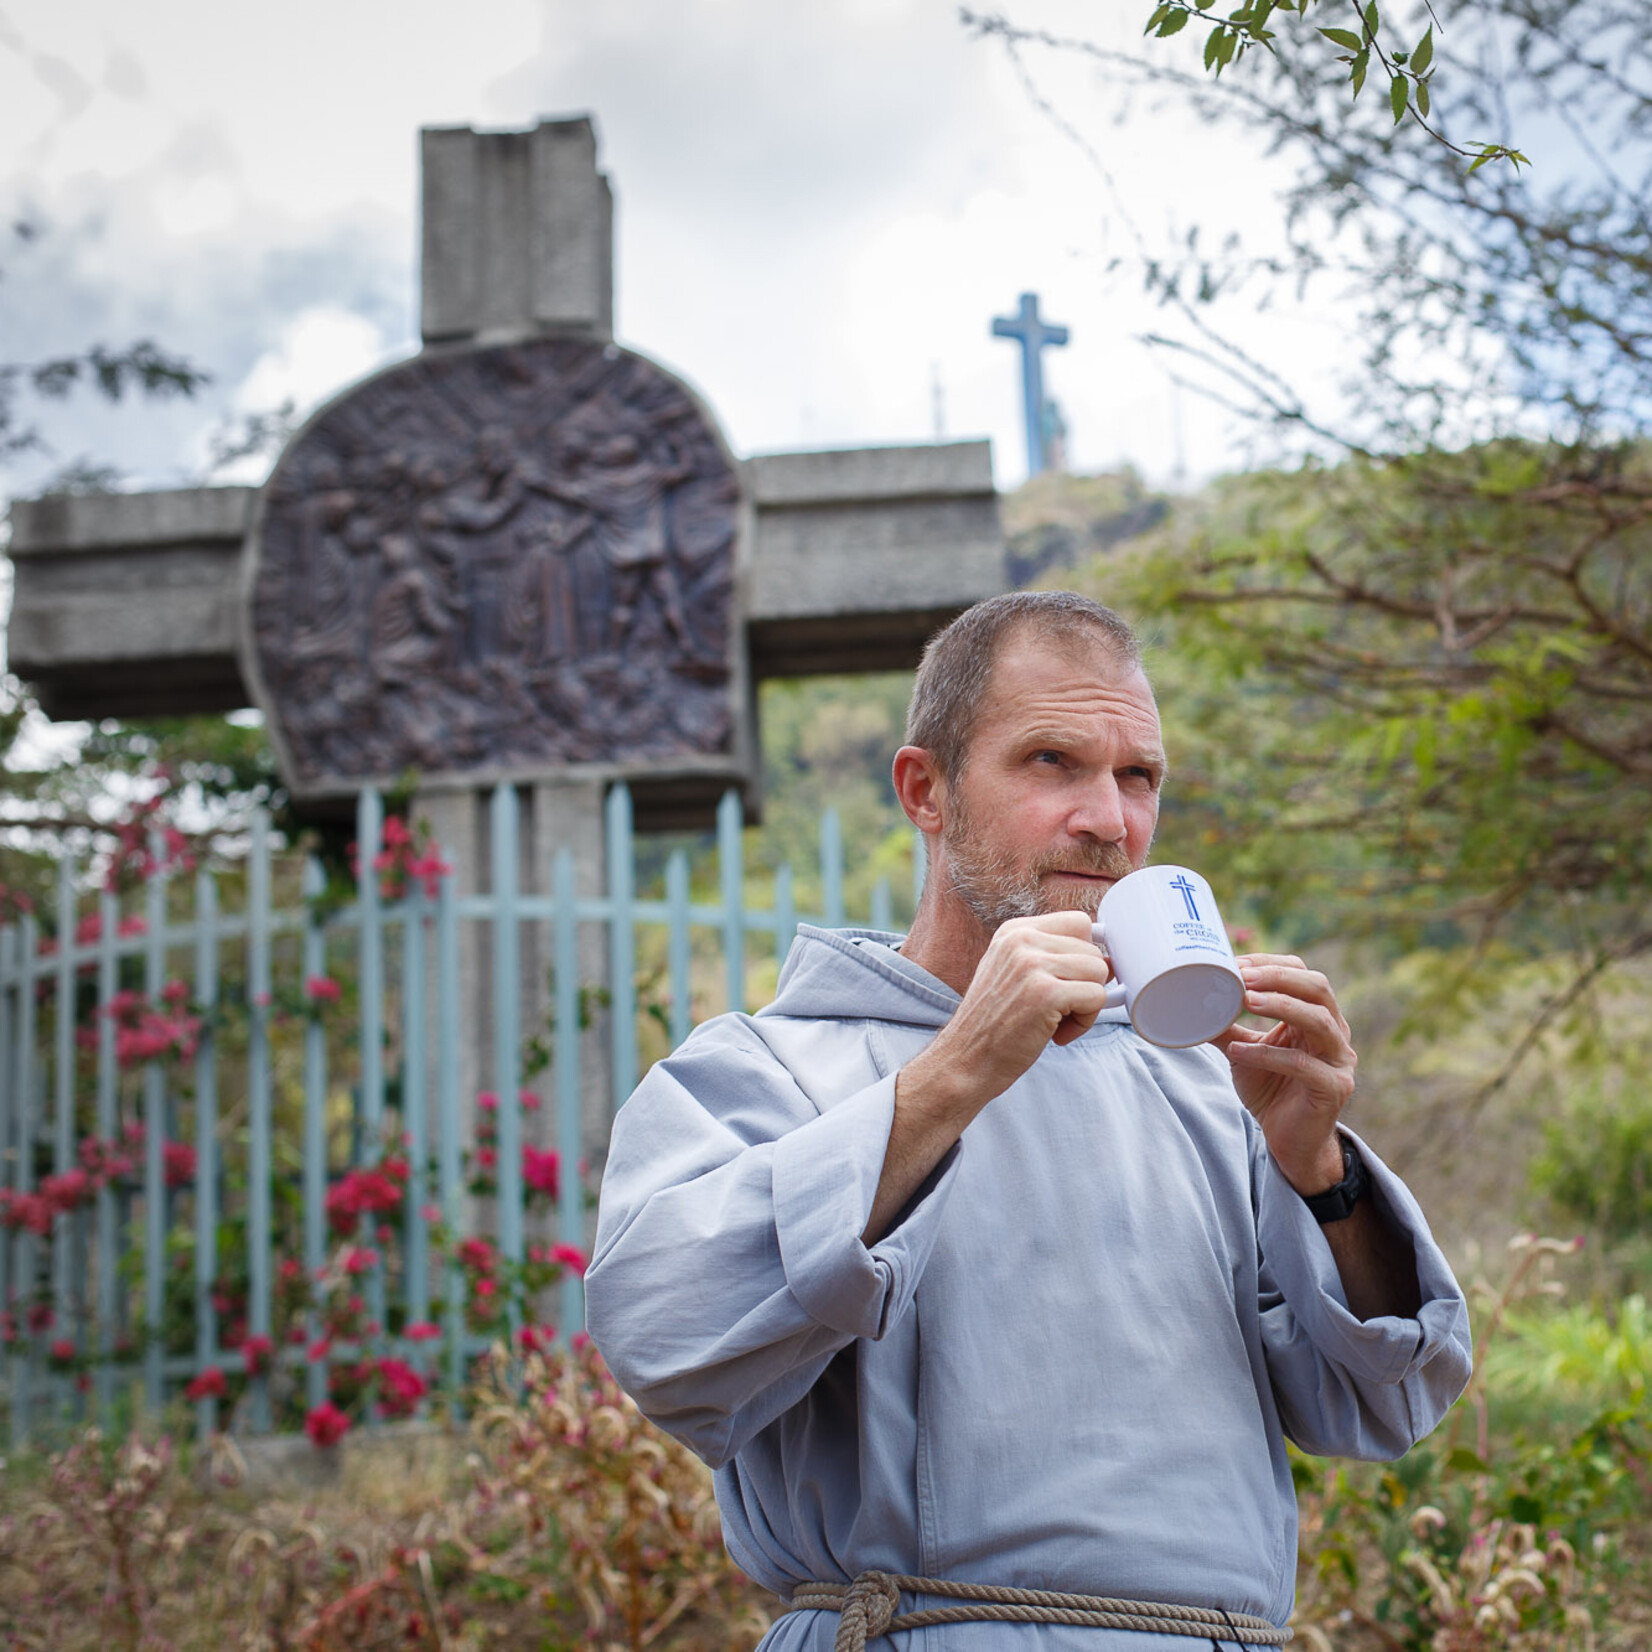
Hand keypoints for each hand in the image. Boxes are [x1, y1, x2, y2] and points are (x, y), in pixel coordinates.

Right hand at [902, 911, 1113, 1125]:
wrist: (965, 1060)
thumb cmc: (993, 1024)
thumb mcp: (1013, 973)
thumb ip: (1052, 958)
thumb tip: (1109, 961)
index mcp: (1014, 930)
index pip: (1079, 922)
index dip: (1084, 954)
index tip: (1068, 981)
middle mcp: (1022, 940)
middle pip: (1093, 950)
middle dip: (1084, 985)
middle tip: (1055, 1011)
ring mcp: (1032, 964)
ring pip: (1099, 972)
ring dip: (1086, 1004)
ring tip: (1055, 1022)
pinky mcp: (1045, 993)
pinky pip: (1097, 997)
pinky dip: (1085, 1022)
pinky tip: (1056, 1034)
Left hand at [1212, 953, 1356, 1195]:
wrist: (1288, 1142)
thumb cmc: (1271, 1091)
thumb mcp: (1244, 1050)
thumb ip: (1225, 1026)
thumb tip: (1189, 1002)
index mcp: (1318, 1017)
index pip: (1304, 975)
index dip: (1272, 964)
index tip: (1237, 962)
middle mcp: (1336, 1034)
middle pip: (1318, 989)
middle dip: (1279, 978)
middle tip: (1243, 977)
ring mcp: (1340, 1061)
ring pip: (1318, 1021)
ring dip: (1280, 1006)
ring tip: (1245, 1000)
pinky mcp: (1334, 1088)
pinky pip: (1303, 1065)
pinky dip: (1268, 1055)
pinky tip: (1238, 1052)